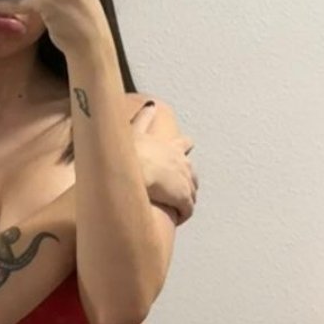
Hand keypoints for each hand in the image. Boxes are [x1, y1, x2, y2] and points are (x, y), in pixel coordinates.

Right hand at [129, 102, 198, 224]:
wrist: (132, 168)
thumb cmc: (130, 150)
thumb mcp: (136, 129)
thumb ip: (144, 117)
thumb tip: (150, 105)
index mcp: (171, 146)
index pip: (184, 145)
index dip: (182, 151)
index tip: (182, 155)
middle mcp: (183, 163)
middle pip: (192, 172)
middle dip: (188, 179)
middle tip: (180, 188)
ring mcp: (185, 181)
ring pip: (192, 193)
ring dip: (184, 199)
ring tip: (175, 208)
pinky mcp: (184, 199)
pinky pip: (187, 210)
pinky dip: (182, 214)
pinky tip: (176, 218)